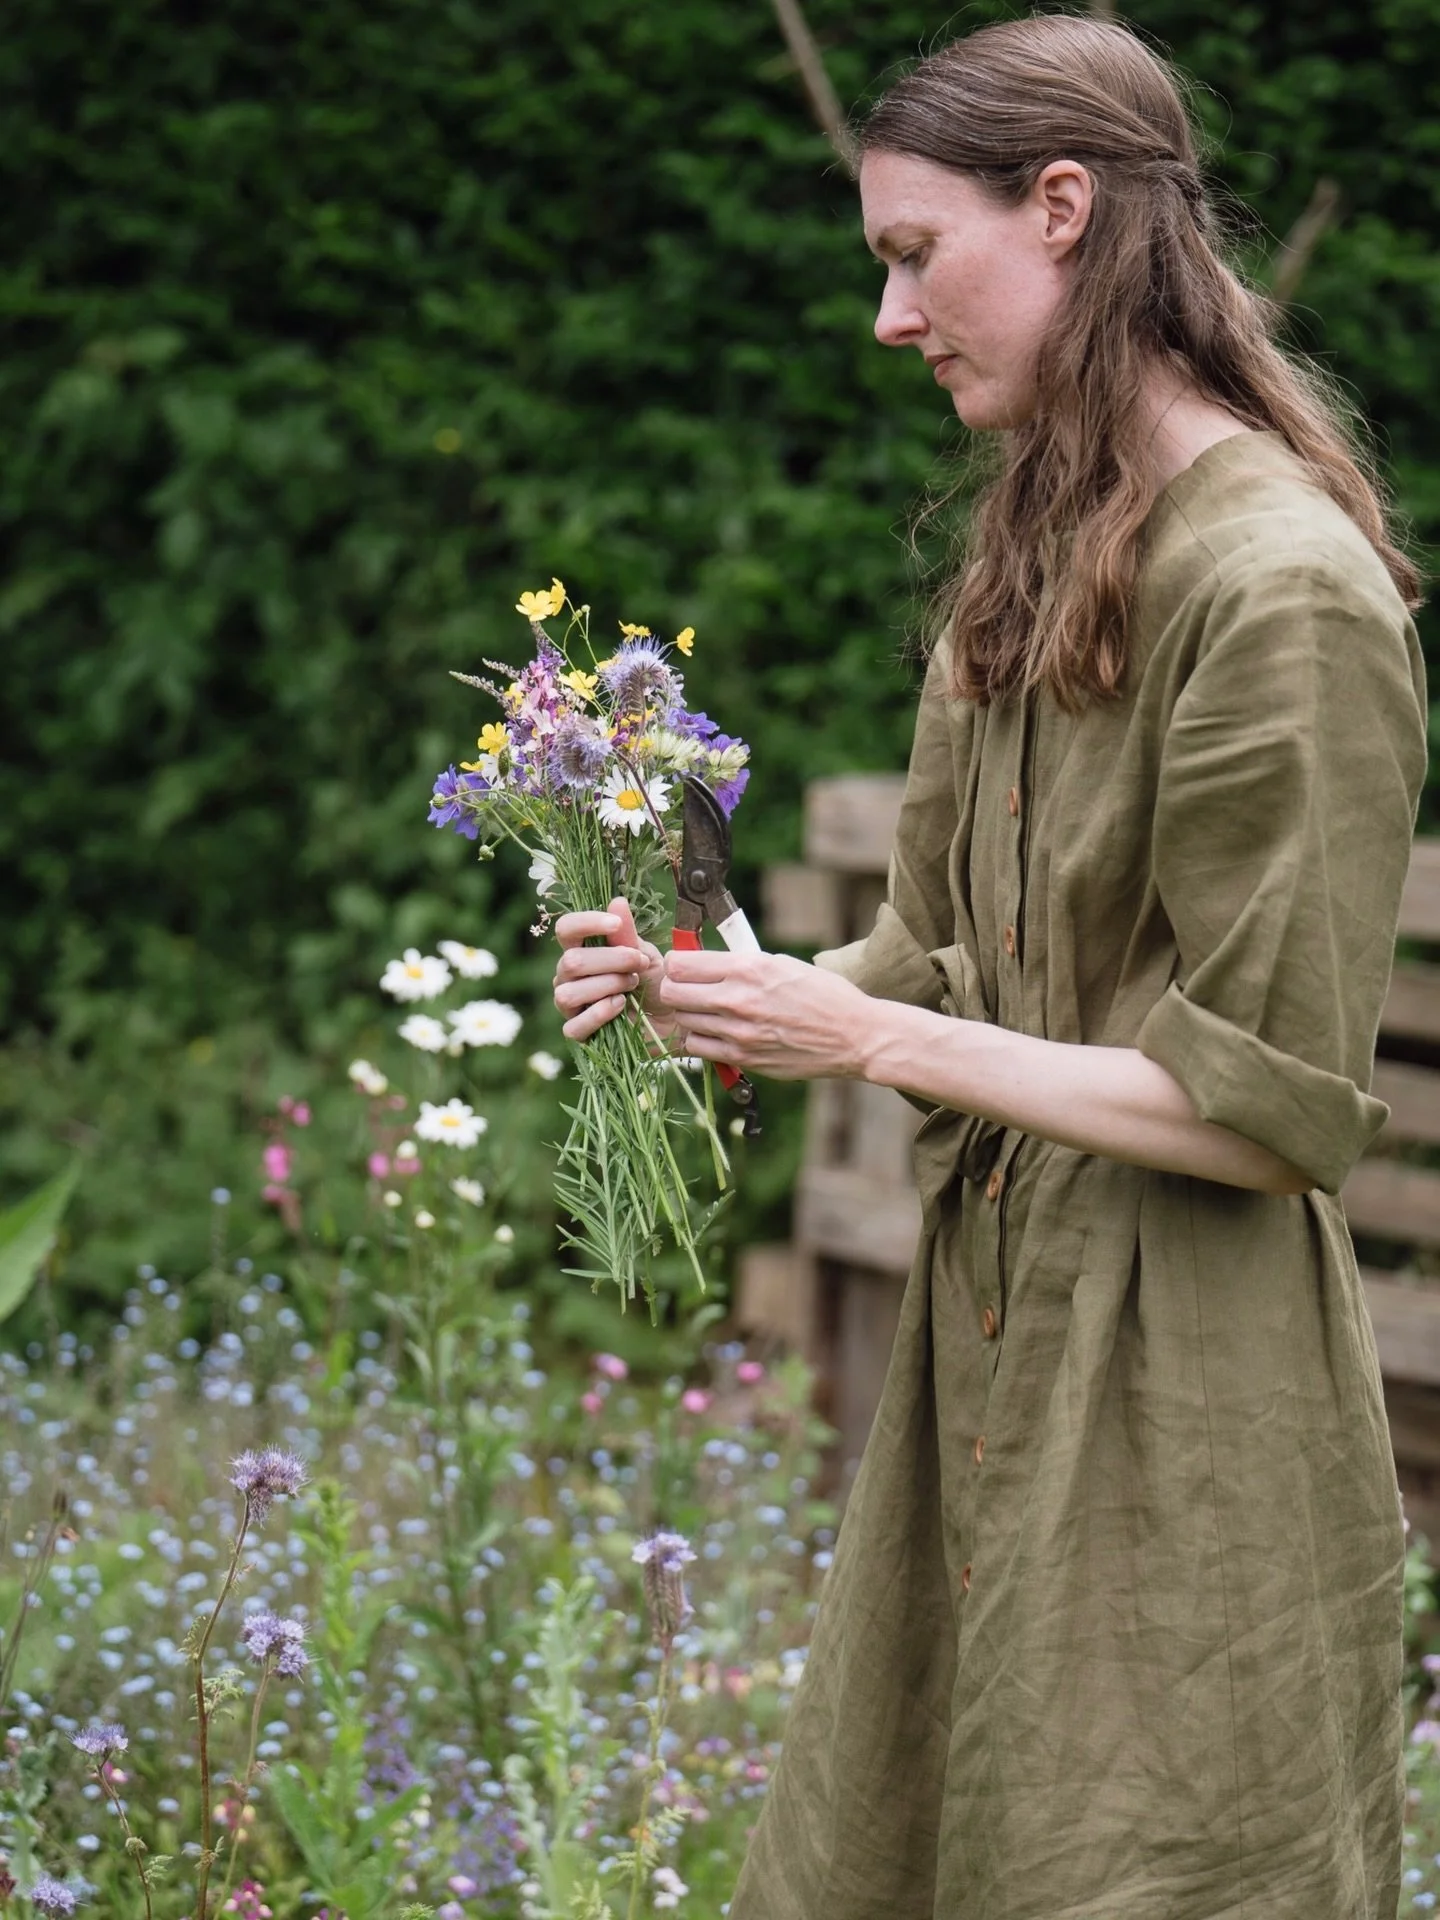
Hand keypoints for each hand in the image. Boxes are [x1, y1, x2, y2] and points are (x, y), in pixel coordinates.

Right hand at [553, 897, 675, 1043]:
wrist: (673, 1019)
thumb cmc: (655, 982)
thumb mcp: (646, 955)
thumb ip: (628, 934)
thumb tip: (616, 902)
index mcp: (581, 949)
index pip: (566, 929)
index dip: (586, 923)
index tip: (615, 925)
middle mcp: (568, 976)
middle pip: (570, 962)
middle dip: (611, 961)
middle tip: (639, 965)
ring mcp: (570, 1005)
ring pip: (568, 993)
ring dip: (606, 986)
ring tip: (631, 987)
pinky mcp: (578, 1032)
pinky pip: (574, 1026)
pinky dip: (599, 1015)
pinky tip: (620, 1006)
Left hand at [659, 948, 871, 1080]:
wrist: (854, 1037)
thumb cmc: (825, 996)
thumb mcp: (782, 964)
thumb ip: (742, 964)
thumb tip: (707, 962)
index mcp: (748, 968)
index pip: (681, 963)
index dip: (677, 964)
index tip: (683, 966)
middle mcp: (737, 999)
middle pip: (671, 993)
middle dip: (674, 988)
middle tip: (686, 989)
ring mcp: (737, 1032)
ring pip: (682, 1021)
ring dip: (688, 1014)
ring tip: (706, 1010)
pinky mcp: (742, 1058)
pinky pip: (697, 1047)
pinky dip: (699, 1038)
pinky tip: (715, 1032)